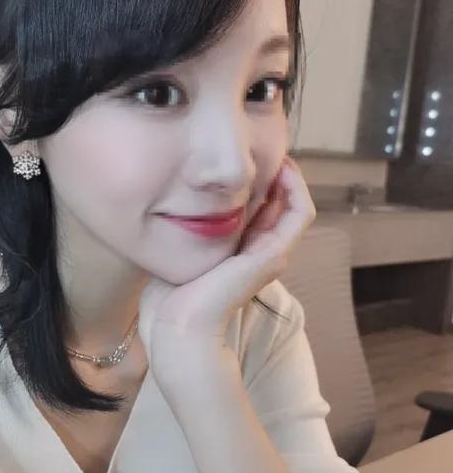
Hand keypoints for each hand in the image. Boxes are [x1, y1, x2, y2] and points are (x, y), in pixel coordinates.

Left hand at [137, 156, 315, 380]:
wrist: (178, 326)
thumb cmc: (171, 295)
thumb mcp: (181, 252)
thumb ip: (187, 233)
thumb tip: (176, 205)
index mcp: (240, 252)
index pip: (262, 209)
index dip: (260, 181)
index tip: (248, 156)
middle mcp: (260, 252)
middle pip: (280, 204)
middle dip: (274, 174)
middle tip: (265, 147)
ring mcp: (271, 255)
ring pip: (295, 206)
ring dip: (290, 177)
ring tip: (277, 153)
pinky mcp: (274, 256)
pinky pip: (300, 214)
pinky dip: (297, 189)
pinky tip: (283, 168)